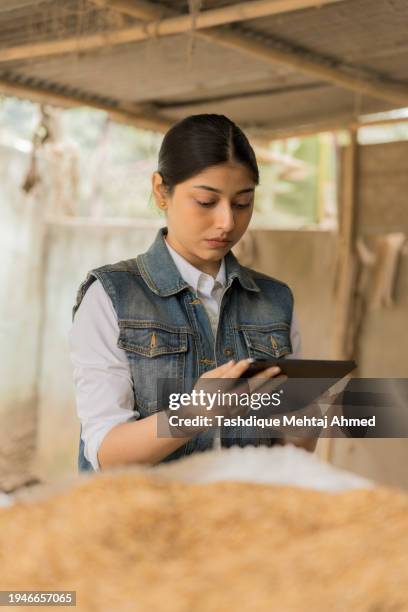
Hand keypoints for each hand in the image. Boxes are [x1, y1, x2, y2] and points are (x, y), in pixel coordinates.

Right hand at [166, 359, 281, 435]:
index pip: (227, 380)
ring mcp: (234, 412)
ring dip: (271, 387)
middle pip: (247, 389)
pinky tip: (275, 385)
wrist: (197, 417)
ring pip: (256, 398)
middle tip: (276, 368)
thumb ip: (219, 370)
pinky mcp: (240, 415)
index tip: (248, 361)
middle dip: (263, 378)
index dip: (237, 370)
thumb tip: (234, 362)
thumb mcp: (204, 379)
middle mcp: (225, 405)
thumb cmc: (201, 393)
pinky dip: (266, 394)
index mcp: (214, 394)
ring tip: (283, 376)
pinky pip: (256, 402)